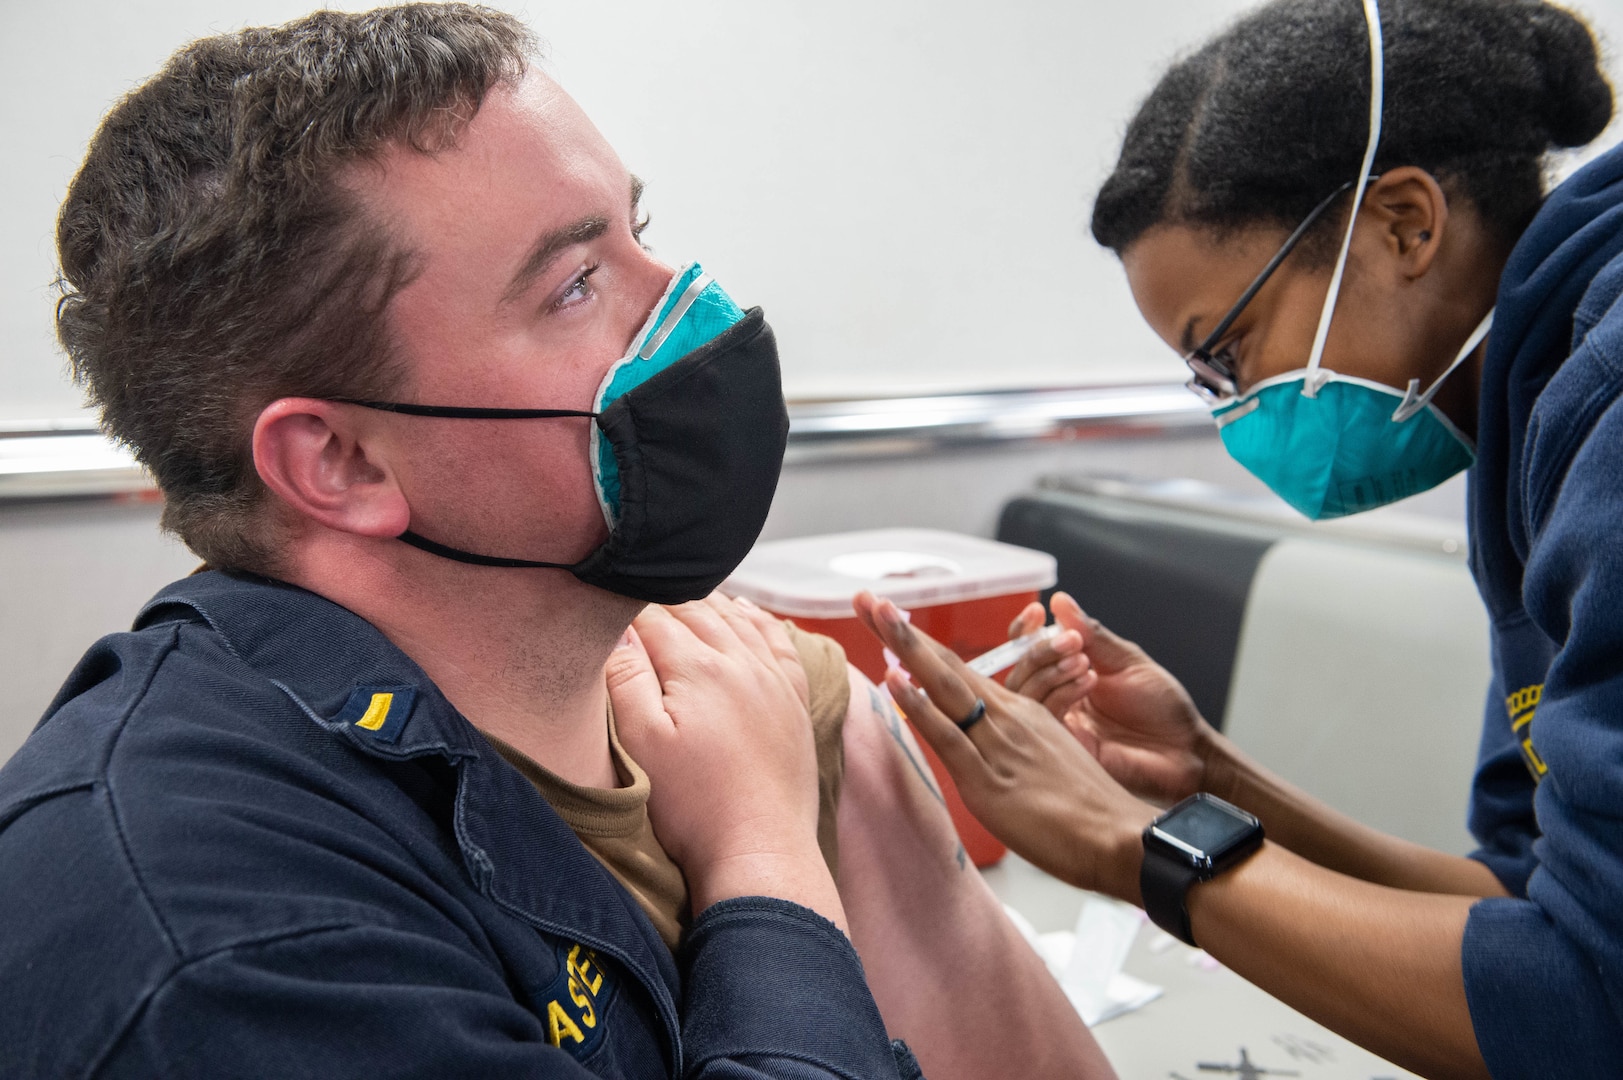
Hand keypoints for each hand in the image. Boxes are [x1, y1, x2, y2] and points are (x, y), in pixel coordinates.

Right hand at [605, 594, 843, 925]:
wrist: (761, 851)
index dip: (626, 607)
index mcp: (700, 668)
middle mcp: (742, 663)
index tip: (605, 599)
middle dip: (665, 598)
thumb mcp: (641, 744)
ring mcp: (774, 681)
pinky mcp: (794, 703)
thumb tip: (619, 631)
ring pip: (739, 621)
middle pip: (698, 612)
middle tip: (637, 590)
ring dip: (710, 603)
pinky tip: (747, 614)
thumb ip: (626, 680)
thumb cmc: (695, 807)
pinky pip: (780, 643)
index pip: (655, 617)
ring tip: (684, 593)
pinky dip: (761, 621)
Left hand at [853, 591, 1155, 900]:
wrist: (1119, 836)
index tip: (891, 619)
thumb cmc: (1087, 809)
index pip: (960, 670)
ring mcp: (997, 744)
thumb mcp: (1047, 761)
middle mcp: (1006, 717)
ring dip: (907, 647)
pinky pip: (950, 737)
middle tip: (869, 598)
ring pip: (944, 687)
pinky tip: (894, 682)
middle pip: (946, 665)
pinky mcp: (989, 780)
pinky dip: (921, 707)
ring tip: (876, 612)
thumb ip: (1012, 749)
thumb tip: (980, 751)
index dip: (922, 645)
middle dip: (902, 631)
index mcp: (1019, 712)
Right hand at [1006, 591, 1213, 804]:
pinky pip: (1044, 716)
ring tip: (1085, 662)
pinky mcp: (1064, 746)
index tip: (1036, 612)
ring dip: (1050, 670)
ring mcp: (1058, 723)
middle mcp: (1057, 697)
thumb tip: (1060, 601)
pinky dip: (1061, 692)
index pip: (1028, 651)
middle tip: (1072, 642)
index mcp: (1067, 674)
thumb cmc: (1161, 705)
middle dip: (1040, 650)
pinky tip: (1088, 682)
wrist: (1185, 748)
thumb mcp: (1126, 659)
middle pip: (1019, 671)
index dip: (1024, 632)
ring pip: (1024, 693)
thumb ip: (1091, 634)